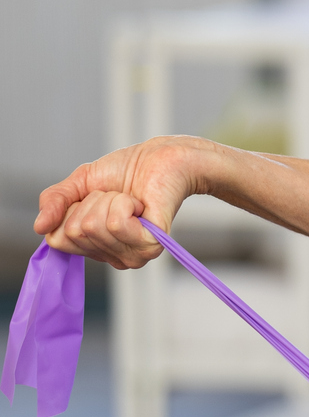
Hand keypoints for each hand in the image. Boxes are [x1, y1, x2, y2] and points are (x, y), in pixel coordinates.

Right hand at [34, 136, 215, 268]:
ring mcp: (131, 255)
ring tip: (129, 200)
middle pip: (75, 232)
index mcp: (94, 247)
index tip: (93, 199)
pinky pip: (116, 223)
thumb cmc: (125, 171)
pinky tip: (140, 204)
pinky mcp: (150, 245)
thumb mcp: (78, 183)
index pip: (56, 240)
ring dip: (110, 201)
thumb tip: (38, 228)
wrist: (161, 158)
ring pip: (93, 226)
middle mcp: (112, 257)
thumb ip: (53, 202)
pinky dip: (124, 203)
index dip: (69, 211)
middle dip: (92, 203)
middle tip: (116, 197)